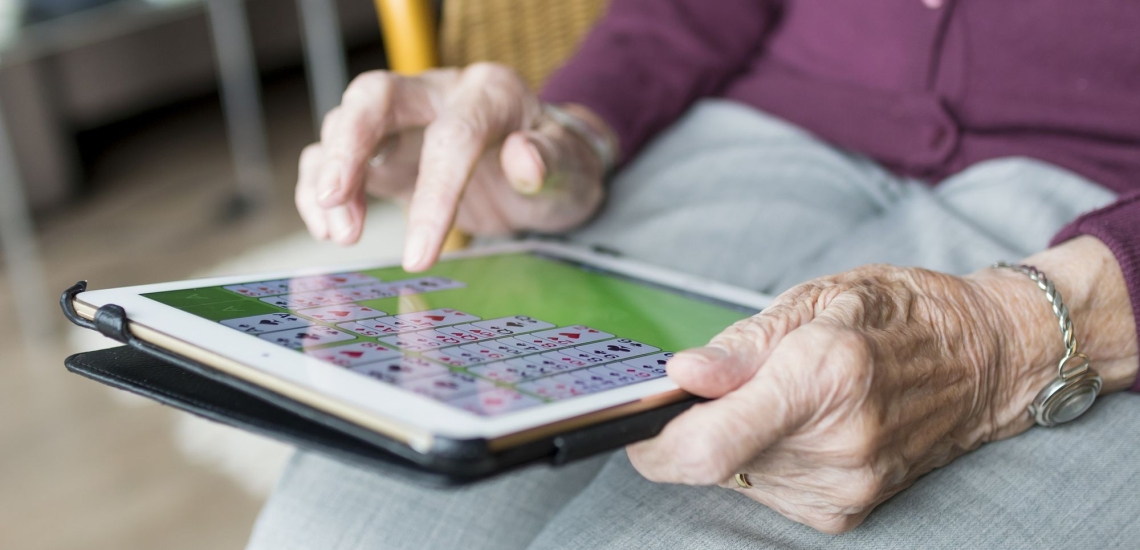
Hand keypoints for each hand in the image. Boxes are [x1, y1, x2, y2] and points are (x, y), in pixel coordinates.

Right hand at [295, 63, 610, 270]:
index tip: (419, 255)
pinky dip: (320, 190)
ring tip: (341, 235)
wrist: (549, 171)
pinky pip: (334, 157)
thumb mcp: (573, 171)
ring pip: (345, 124)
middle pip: (377, 97)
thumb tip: (524, 157)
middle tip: (336, 200)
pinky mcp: (384, 151)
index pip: (454, 135)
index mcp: (491, 94)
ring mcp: (405, 120)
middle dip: (349, 146)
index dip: (434, 194)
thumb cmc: (560, 168)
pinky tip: (330, 230)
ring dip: (331, 178)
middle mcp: (439, 94)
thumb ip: (553, 161)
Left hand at [628, 238, 1137, 532]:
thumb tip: (680, 375)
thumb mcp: (817, 299)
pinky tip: (801, 426)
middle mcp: (836, 446)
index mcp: (823, 378)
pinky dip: (764, 457)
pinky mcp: (846, 513)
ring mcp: (845, 488)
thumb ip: (742, 346)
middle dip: (695, 425)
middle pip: (712, 460)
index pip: (706, 447)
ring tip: (781, 396)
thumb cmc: (899, 315)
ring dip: (734, 440)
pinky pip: (768, 488)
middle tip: (718, 384)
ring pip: (736, 475)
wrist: (985, 360)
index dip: (652, 442)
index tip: (632, 421)